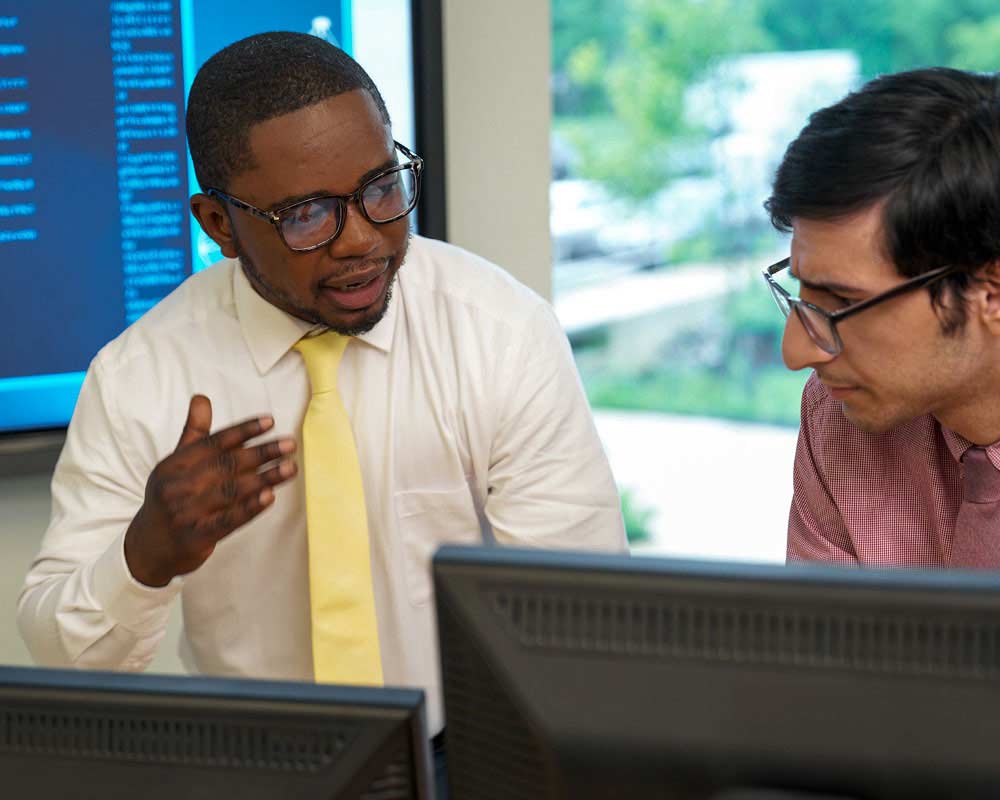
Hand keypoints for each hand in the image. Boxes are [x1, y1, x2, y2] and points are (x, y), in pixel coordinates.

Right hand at [124, 395, 297, 586]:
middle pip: (226, 464)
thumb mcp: (176, 465)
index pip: (213, 442)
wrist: (147, 548)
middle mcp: (178, 486)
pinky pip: (228, 520)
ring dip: (265, 478)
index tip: (270, 422)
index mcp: (174, 465)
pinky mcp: (197, 536)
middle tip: (290, 445)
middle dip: (261, 453)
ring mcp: (186, 512)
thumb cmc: (170, 498)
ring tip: (290, 467)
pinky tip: (271, 496)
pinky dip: (250, 508)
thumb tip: (202, 398)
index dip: (243, 431)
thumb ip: (195, 433)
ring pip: (231, 490)